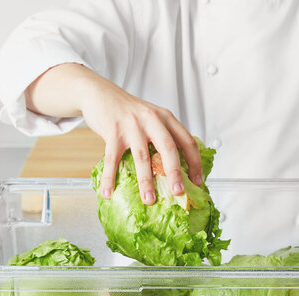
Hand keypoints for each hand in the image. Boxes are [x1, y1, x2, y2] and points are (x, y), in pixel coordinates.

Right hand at [25, 64, 202, 203]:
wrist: (100, 93)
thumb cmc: (129, 113)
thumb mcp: (153, 118)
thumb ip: (164, 138)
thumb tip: (176, 173)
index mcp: (166, 118)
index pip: (187, 141)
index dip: (195, 163)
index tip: (197, 182)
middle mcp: (151, 119)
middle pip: (168, 148)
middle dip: (174, 173)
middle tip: (178, 192)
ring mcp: (131, 125)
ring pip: (142, 157)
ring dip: (146, 181)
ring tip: (148, 200)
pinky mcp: (112, 131)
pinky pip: (112, 159)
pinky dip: (110, 178)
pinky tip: (108, 193)